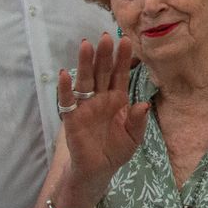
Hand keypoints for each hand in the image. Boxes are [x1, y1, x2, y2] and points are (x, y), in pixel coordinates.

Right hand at [58, 35, 149, 200]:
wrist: (99, 171)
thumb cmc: (116, 150)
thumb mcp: (133, 137)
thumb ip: (138, 121)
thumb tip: (143, 104)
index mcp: (117, 99)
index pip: (120, 75)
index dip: (123, 59)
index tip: (127, 40)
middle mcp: (101, 98)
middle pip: (101, 73)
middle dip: (104, 55)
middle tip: (106, 36)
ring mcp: (85, 107)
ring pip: (85, 81)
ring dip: (85, 64)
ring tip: (86, 45)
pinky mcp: (72, 119)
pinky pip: (67, 101)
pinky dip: (65, 89)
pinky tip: (65, 74)